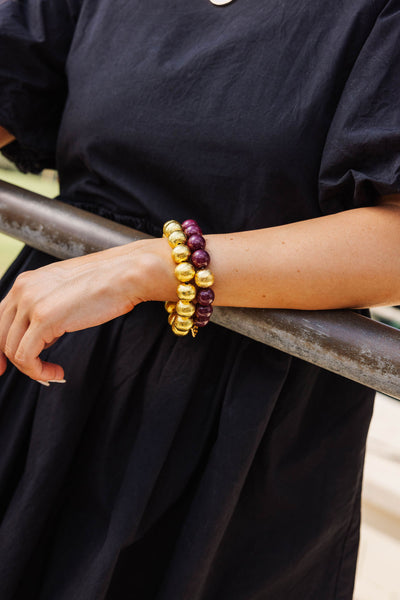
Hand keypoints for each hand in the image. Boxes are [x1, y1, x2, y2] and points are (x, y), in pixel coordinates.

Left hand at [0, 239, 175, 382]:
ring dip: (30, 369)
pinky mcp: (44, 319)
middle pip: (0, 334)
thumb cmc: (106, 282)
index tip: (5, 363)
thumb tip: (43, 335)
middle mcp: (22, 290)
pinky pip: (26, 356)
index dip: (0, 344)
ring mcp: (31, 303)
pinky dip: (38, 371)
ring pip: (12, 349)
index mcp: (26, 282)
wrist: (124, 274)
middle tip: (27, 373)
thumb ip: (47, 308)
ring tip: (52, 373)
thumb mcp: (66, 291)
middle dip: (8, 359)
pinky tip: (57, 372)